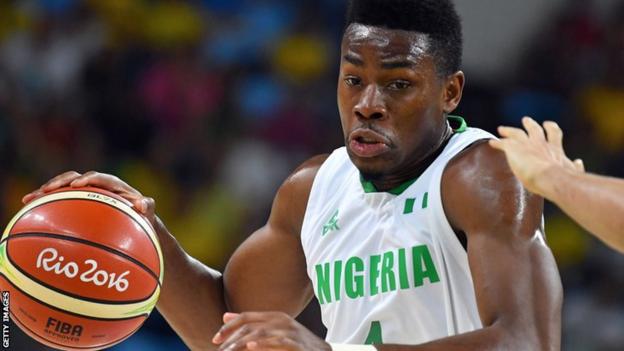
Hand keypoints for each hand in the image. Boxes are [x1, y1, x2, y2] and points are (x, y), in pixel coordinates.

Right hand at [22, 171, 155, 221]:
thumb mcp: (148, 214)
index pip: (100, 178)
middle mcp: (98, 186)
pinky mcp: (77, 203)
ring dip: (46, 191)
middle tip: (48, 189)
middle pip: (75, 178)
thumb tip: (142, 203)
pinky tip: (27, 209)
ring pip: (63, 188)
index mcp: (114, 186)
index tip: (78, 185)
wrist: (137, 225)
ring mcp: (86, 195)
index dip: (88, 179)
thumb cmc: (144, 220)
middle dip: (61, 182)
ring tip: (30, 198)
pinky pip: (59, 201)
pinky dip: (44, 203)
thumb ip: (148, 207)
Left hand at [212, 312, 330, 350]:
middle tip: (220, 350)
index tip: (215, 339)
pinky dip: (264, 344)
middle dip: (231, 338)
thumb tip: (225, 316)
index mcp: (273, 316)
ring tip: (229, 350)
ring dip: (241, 344)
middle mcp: (280, 321)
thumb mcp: (273, 330)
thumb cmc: (295, 342)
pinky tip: (252, 346)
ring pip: (260, 334)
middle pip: (250, 326)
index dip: (229, 327)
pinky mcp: (296, 344)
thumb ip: (251, 323)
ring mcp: (289, 331)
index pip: (246, 317)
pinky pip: (278, 342)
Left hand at [489, 117, 583, 195]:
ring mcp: (527, 145)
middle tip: (526, 120)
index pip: (554, 135)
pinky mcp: (514, 149)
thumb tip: (578, 162)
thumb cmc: (564, 179)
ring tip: (502, 129)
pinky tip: (491, 143)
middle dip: (530, 124)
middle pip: (535, 129)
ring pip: (516, 133)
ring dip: (509, 130)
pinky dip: (497, 143)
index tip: (549, 125)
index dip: (551, 129)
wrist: (552, 178)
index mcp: (555, 149)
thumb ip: (575, 167)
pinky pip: (502, 143)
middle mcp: (541, 144)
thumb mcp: (573, 172)